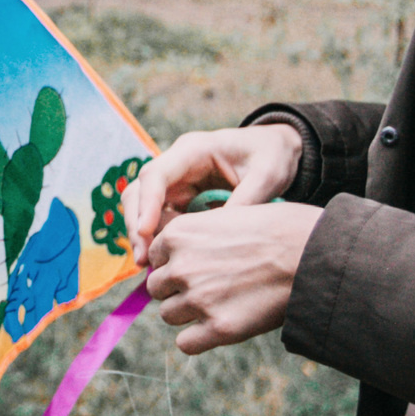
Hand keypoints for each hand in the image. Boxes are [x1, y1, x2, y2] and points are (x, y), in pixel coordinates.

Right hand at [126, 123, 303, 269]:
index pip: (156, 174)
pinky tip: (165, 262)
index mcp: (193, 150)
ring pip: (143, 208)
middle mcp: (177, 165)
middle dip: (136, 224)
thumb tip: (221, 237)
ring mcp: (177, 183)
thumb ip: (246, 201)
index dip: (146, 204)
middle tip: (143, 259)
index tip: (145, 232)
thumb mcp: (267, 174)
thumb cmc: (271, 155)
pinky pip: (160, 220)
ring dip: (142, 235)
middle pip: (139, 192)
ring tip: (149, 266)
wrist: (277, 149)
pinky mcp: (181, 200)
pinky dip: (158, 239)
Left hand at [146, 202, 321, 354]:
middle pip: (157, 289)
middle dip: (179, 290)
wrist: (315, 252)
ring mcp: (198, 298)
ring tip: (222, 304)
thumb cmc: (281, 229)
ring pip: (169, 315)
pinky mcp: (219, 327)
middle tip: (213, 287)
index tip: (202, 265)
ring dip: (189, 314)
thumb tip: (178, 258)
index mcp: (179, 233)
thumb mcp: (229, 216)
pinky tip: (221, 327)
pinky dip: (199, 340)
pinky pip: (186, 343)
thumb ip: (198, 237)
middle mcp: (181, 266)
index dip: (176, 263)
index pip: (156, 258)